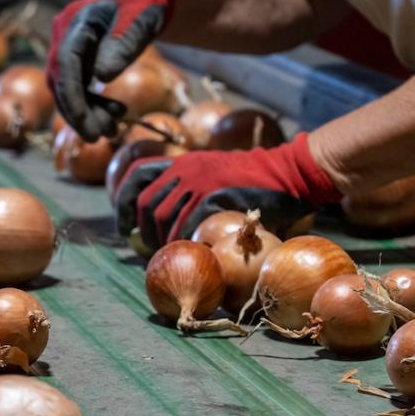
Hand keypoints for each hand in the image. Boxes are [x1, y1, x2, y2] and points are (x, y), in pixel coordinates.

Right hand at [47, 0, 174, 140]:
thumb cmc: (143, 5)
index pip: (64, 63)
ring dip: (87, 114)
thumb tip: (102, 77)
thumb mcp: (139, 20)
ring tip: (112, 130)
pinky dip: (94, 106)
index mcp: (73, 22)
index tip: (84, 121)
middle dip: (77, 113)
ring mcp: (67, 51)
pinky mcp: (76, 63)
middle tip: (97, 137)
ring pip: (67, 91)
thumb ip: (122, 44)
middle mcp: (62, 37)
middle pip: (60, 82)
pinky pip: (78, 90)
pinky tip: (114, 114)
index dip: (71, 95)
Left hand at [115, 133, 343, 249]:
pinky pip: (191, 224)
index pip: (136, 175)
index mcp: (181, 160)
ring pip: (166, 217)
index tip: (123, 226)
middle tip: (151, 249)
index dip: (122, 202)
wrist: (291, 172)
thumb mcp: (214, 174)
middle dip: (143, 230)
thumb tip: (162, 222)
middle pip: (146, 203)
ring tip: (172, 255)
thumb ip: (189, 190)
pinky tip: (193, 251)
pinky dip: (187, 241)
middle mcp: (186, 168)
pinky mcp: (218, 196)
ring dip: (165, 241)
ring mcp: (201, 181)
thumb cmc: (253, 181)